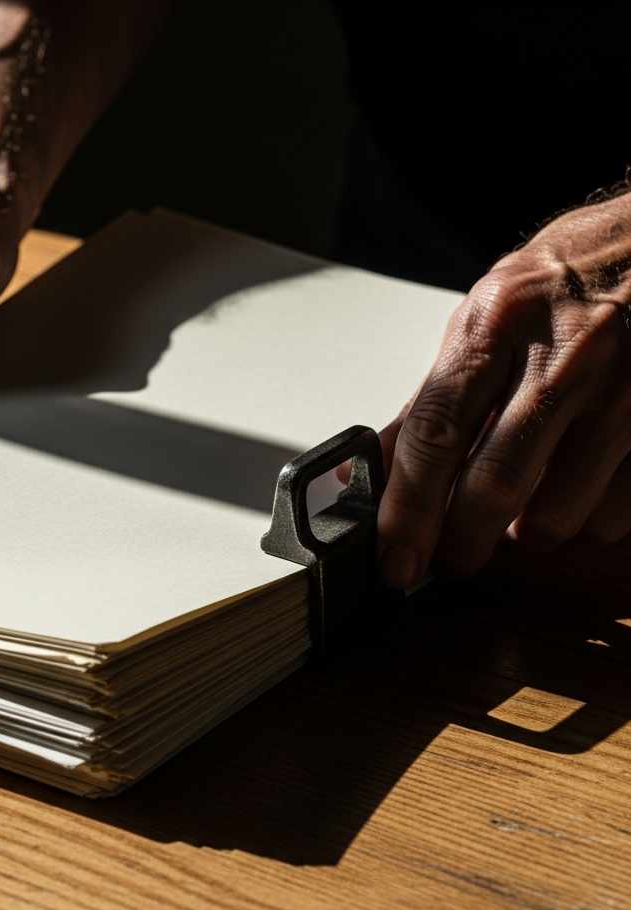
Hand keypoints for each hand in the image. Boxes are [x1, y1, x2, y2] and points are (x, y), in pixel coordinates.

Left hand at [374, 191, 630, 587]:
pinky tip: (583, 480)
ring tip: (525, 505)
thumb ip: (438, 391)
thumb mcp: (494, 309)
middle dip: (462, 541)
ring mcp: (628, 388)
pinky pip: (616, 509)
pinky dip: (589, 514)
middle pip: (495, 483)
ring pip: (559, 511)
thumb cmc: (578, 270)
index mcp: (498, 320)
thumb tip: (383, 462)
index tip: (393, 557)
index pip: (434, 433)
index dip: (407, 509)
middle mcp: (566, 352)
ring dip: (531, 529)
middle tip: (448, 559)